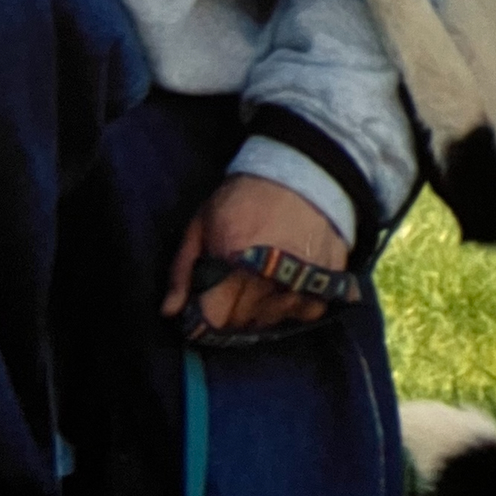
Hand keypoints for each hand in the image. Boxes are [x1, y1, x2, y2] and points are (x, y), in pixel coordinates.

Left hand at [161, 176, 349, 334]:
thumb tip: (168, 312)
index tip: (205, 304)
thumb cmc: (245, 197)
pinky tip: (286, 285)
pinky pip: (305, 313)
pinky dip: (294, 306)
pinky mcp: (327, 282)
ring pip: (271, 322)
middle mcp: (268, 279)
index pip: (214, 318)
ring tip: (259, 282)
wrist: (302, 172)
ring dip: (260, 310)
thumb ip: (183, 270)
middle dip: (230, 310)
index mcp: (233, 263)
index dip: (205, 315)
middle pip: (241, 323)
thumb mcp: (202, 223)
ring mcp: (301, 283)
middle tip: (231, 287)